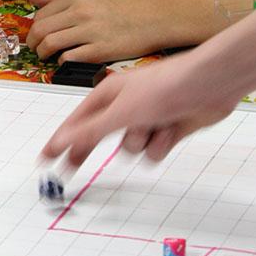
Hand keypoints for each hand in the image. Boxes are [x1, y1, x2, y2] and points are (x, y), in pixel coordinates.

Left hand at [25, 0, 162, 62]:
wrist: (154, 19)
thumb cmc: (121, 9)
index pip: (40, 15)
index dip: (33, 29)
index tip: (36, 36)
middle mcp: (80, 12)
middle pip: (40, 30)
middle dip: (33, 43)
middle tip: (36, 49)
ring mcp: (90, 31)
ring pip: (50, 44)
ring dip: (43, 53)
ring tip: (46, 56)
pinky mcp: (100, 50)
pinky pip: (69, 58)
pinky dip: (62, 61)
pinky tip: (65, 60)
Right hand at [41, 54, 235, 168]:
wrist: (208, 84)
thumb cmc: (165, 86)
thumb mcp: (121, 112)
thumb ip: (90, 131)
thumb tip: (61, 141)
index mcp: (106, 96)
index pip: (75, 123)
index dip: (60, 140)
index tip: (46, 158)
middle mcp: (124, 107)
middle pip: (98, 137)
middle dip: (88, 151)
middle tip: (69, 171)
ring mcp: (145, 119)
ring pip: (130, 148)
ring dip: (140, 143)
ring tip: (152, 127)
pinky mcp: (165, 129)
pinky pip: (153, 151)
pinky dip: (161, 145)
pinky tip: (170, 129)